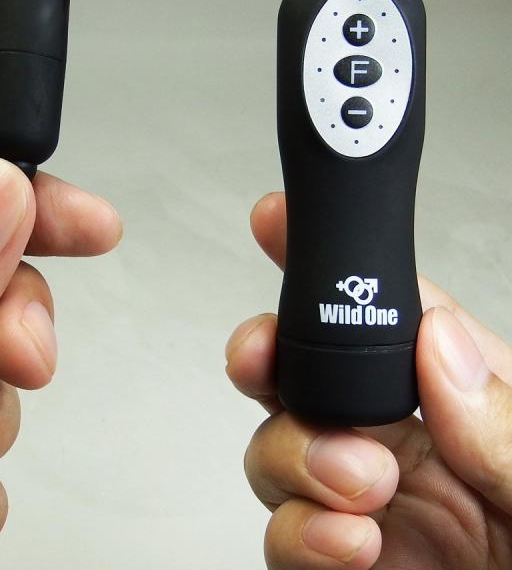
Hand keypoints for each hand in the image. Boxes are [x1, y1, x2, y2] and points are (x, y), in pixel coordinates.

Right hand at [226, 192, 511, 568]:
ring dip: (293, 452)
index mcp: (474, 403)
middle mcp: (412, 446)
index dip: (332, 259)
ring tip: (354, 484)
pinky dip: (296, 533)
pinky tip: (344, 543)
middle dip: (274, 353)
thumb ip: (509, 426)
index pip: (392, 310)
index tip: (279, 223)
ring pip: (278, 445)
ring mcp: (372, 509)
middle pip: (307, 368)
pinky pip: (284, 536)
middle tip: (274, 359)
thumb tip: (441, 347)